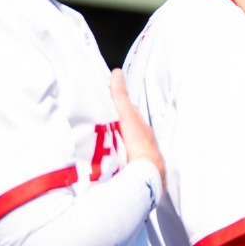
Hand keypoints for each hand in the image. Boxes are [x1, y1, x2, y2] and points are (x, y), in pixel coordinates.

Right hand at [109, 70, 164, 186]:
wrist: (146, 172)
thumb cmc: (139, 142)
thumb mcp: (127, 116)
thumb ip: (120, 97)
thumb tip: (117, 73)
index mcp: (140, 126)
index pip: (128, 112)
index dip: (117, 105)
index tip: (105, 100)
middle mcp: (141, 139)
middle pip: (126, 127)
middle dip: (114, 122)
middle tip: (98, 118)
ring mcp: (137, 153)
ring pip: (124, 142)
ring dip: (113, 139)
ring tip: (98, 137)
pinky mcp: (132, 166)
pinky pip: (121, 155)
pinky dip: (114, 152)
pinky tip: (106, 155)